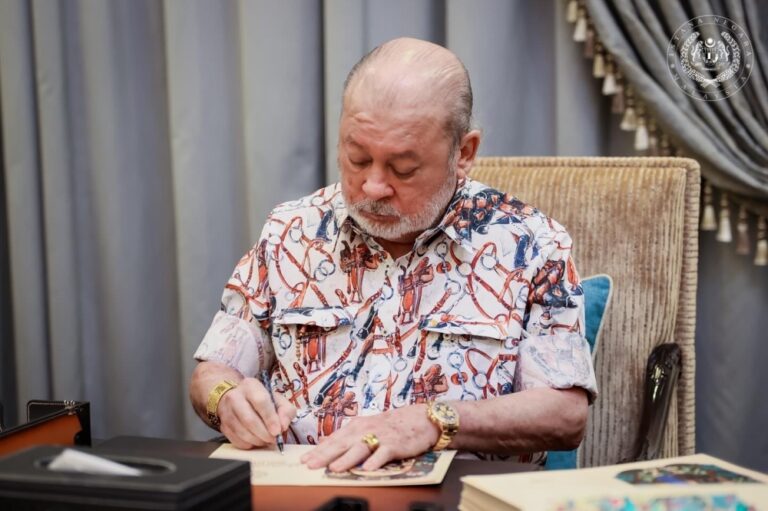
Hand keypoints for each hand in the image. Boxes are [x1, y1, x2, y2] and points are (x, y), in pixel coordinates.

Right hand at [217, 377, 296, 448]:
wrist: (237, 399)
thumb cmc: (261, 400)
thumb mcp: (277, 400)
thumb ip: (286, 411)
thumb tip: (283, 426)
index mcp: (251, 386)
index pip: (260, 401)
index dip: (270, 418)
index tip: (277, 431)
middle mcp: (235, 397)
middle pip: (249, 419)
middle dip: (264, 433)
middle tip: (273, 439)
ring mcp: (226, 412)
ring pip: (242, 432)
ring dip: (257, 440)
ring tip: (266, 440)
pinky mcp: (223, 425)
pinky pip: (235, 440)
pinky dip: (248, 444)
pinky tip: (255, 441)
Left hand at [300, 404, 438, 471]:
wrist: (420, 418)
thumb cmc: (392, 425)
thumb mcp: (365, 426)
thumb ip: (345, 435)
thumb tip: (323, 442)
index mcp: (356, 426)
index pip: (334, 440)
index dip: (318, 450)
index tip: (303, 460)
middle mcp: (366, 429)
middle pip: (343, 443)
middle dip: (325, 455)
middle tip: (311, 465)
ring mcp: (381, 436)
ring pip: (361, 447)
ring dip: (347, 458)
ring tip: (334, 468)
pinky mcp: (395, 444)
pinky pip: (384, 452)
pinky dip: (376, 460)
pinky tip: (367, 468)